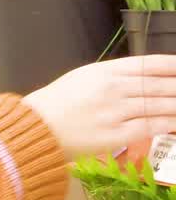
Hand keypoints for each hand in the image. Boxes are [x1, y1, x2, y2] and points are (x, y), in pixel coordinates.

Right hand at [24, 54, 175, 162]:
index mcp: (106, 70)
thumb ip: (115, 77)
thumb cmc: (59, 102)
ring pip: (160, 105)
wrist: (38, 127)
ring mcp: (117, 112)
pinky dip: (169, 123)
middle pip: (160, 85)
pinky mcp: (117, 135)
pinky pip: (150, 126)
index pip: (150, 64)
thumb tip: (145, 78)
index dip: (173, 65)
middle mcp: (114, 88)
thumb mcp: (85, 78)